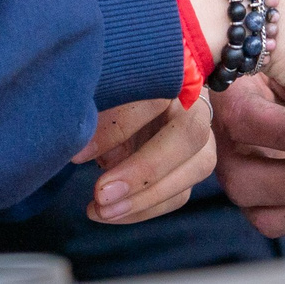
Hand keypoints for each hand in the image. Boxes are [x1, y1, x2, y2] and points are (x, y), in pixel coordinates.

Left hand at [74, 95, 215, 222]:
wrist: (134, 99)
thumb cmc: (115, 91)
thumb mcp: (104, 93)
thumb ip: (98, 110)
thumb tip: (80, 142)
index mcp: (172, 71)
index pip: (155, 96)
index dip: (118, 126)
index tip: (80, 153)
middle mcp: (195, 100)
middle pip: (187, 135)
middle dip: (143, 170)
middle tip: (101, 193)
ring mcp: (204, 134)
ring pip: (194, 168)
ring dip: (145, 198)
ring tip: (101, 210)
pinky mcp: (197, 164)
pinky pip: (181, 194)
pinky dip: (144, 209)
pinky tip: (111, 213)